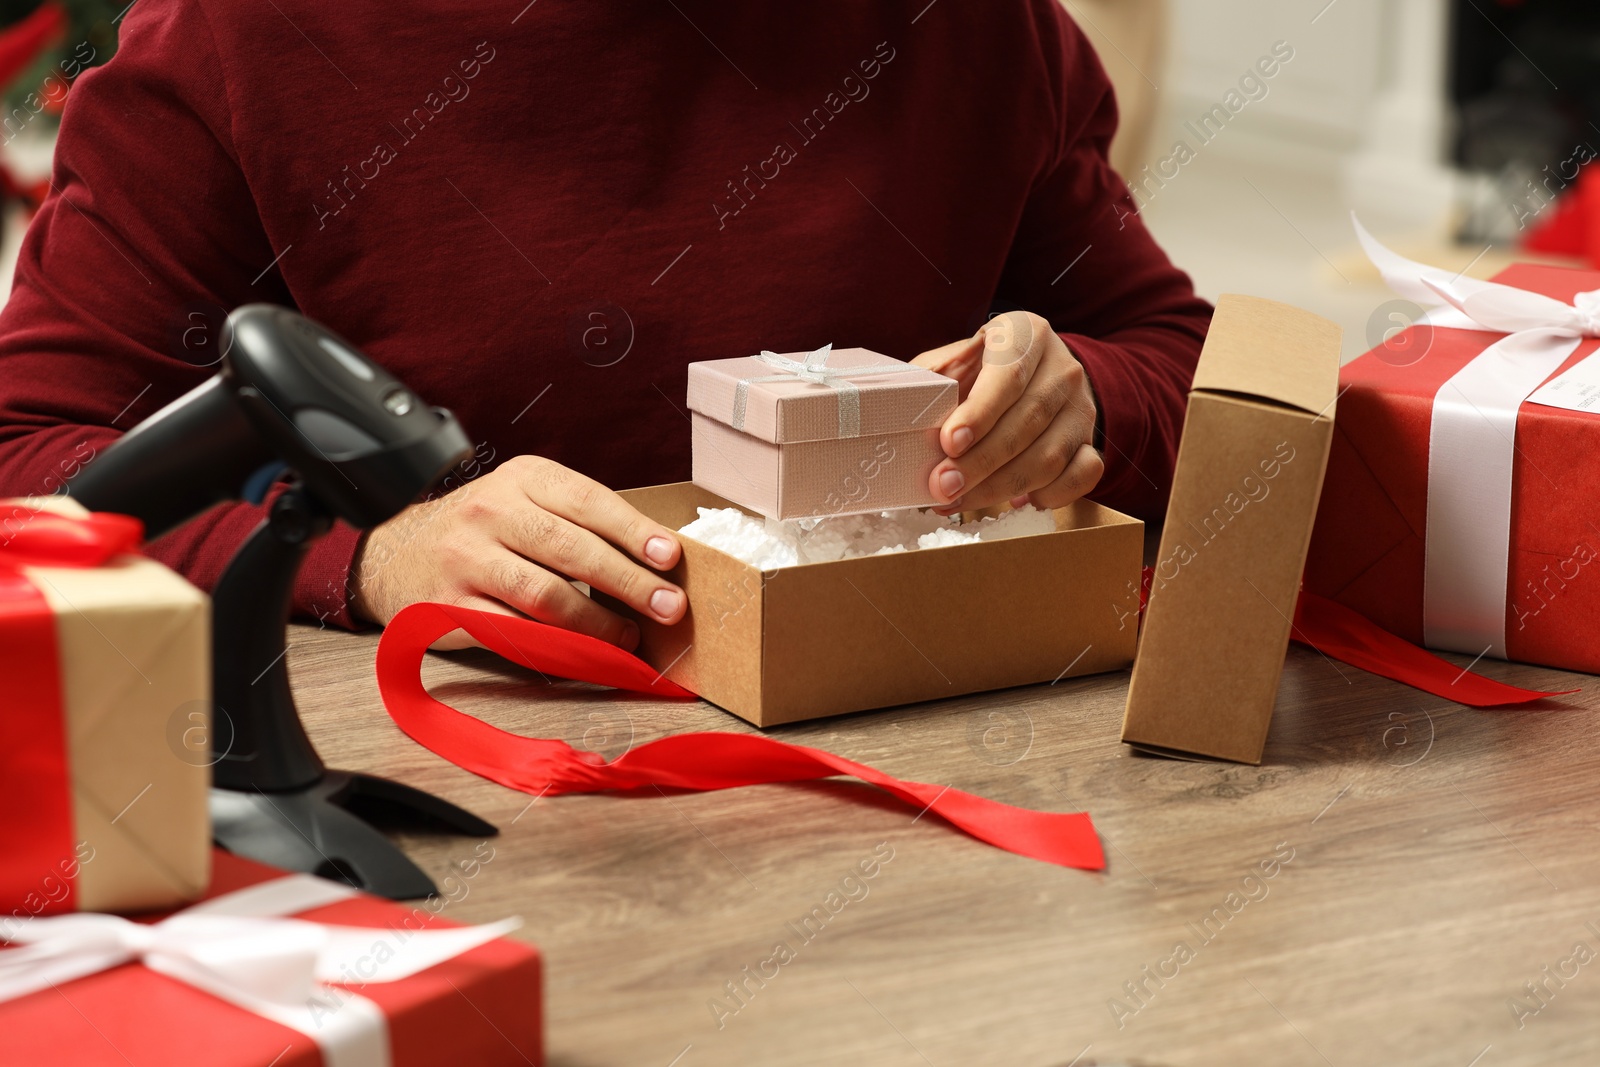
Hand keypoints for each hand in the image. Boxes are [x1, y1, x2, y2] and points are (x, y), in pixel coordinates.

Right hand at [351, 455, 685, 650]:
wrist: (396, 552)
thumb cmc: (485, 529)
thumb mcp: (526, 500)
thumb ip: (581, 522)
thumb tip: (656, 559)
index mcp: (522, 478)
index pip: (588, 500)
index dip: (633, 531)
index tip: (670, 557)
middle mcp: (491, 512)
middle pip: (571, 549)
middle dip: (628, 581)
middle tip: (670, 607)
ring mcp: (466, 559)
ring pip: (544, 594)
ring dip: (596, 621)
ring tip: (630, 637)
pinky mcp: (449, 605)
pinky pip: (512, 630)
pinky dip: (554, 646)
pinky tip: (584, 654)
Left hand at [911, 310, 1101, 513]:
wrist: (1034, 375)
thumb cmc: (979, 370)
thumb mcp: (954, 360)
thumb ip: (934, 378)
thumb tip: (902, 406)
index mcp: (1026, 334)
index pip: (1009, 376)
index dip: (980, 413)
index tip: (949, 442)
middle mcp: (1062, 368)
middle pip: (1028, 421)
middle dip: (981, 462)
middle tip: (943, 486)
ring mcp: (1081, 407)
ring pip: (1050, 455)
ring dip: (1001, 487)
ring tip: (958, 501)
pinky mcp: (1090, 441)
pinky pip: (1083, 475)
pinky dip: (1050, 495)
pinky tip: (1014, 502)